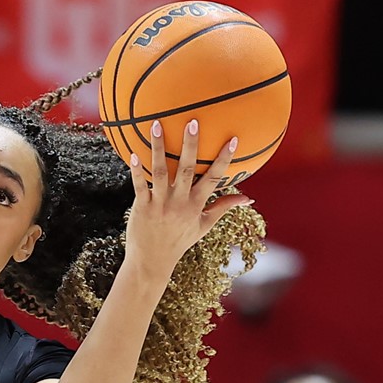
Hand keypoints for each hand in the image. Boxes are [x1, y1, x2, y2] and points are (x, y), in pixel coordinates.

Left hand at [124, 119, 252, 279]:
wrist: (153, 260)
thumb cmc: (180, 240)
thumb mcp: (204, 225)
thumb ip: (223, 207)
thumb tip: (248, 198)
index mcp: (196, 205)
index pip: (213, 178)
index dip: (223, 159)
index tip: (233, 139)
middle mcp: (179, 203)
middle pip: (186, 169)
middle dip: (190, 146)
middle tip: (192, 122)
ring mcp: (160, 204)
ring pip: (160, 172)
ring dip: (158, 148)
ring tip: (157, 125)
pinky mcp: (142, 207)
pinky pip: (139, 185)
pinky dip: (137, 170)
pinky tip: (133, 153)